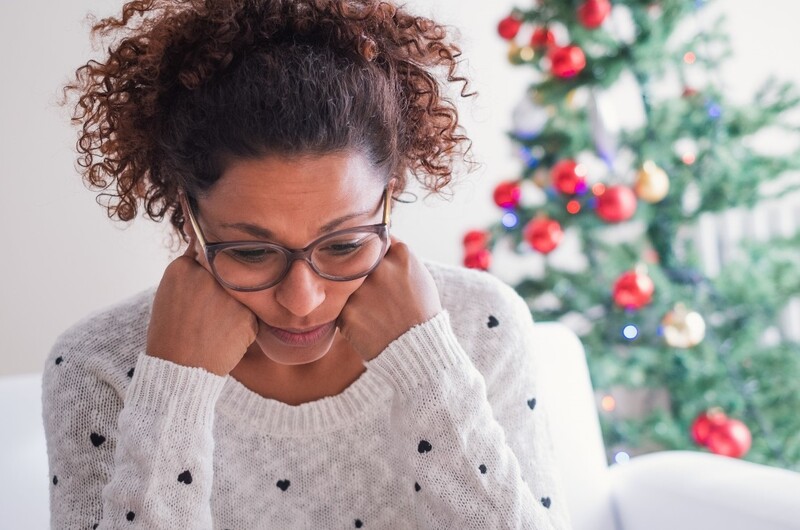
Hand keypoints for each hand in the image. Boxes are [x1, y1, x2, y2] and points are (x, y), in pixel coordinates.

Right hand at [146, 238, 258, 376]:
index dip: (207, 272)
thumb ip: (189, 269)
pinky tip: (225, 337)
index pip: (205, 255)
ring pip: (241, 293)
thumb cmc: (171, 334)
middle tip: (207, 313)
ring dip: (234, 306)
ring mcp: (228, 294)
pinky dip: (242, 325)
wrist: (179, 371)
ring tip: (214, 327)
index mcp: (182, 268)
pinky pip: (251, 314)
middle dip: (222, 289)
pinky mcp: (246, 314)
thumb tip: (203, 244)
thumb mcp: (169, 293)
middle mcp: (206, 276)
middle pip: (227, 273)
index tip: (203, 288)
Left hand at [336, 235, 441, 360]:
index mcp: (401, 255)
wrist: (418, 350)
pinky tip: (366, 323)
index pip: (376, 241)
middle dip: (359, 272)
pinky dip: (349, 314)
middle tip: (374, 293)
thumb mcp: (419, 276)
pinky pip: (340, 306)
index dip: (373, 254)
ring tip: (373, 312)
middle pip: (358, 260)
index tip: (374, 265)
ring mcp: (362, 290)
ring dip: (353, 295)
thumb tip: (376, 241)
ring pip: (345, 283)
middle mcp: (380, 268)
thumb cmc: (421, 313)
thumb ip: (396, 256)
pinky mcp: (348, 312)